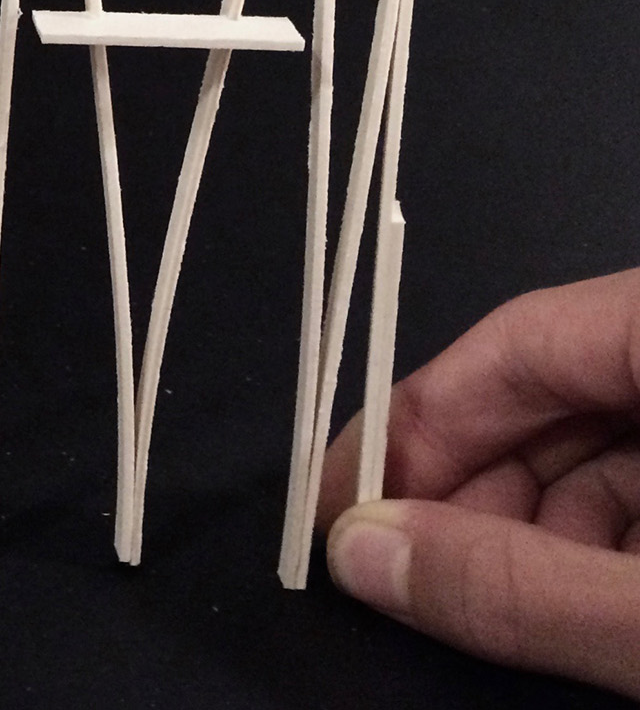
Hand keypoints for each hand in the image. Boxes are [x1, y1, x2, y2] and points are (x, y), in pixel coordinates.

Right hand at [318, 267, 639, 696]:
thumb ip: (516, 584)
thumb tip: (360, 553)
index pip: (517, 341)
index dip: (415, 425)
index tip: (338, 505)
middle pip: (560, 391)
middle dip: (479, 490)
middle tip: (412, 575)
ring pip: (613, 440)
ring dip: (548, 526)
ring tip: (516, 609)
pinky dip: (619, 540)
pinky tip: (599, 608)